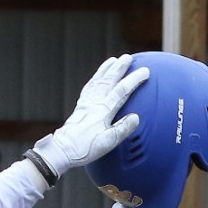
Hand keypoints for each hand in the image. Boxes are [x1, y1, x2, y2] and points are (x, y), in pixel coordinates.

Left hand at [32, 55, 148, 176]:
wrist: (63, 150)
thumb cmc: (85, 148)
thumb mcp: (107, 142)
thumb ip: (122, 129)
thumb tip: (135, 117)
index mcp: (103, 111)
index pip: (121, 91)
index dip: (134, 80)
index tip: (144, 71)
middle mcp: (94, 103)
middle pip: (109, 81)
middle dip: (119, 68)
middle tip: (129, 57)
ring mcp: (86, 104)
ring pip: (98, 81)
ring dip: (106, 69)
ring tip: (113, 60)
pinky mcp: (80, 107)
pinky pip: (89, 88)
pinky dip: (94, 79)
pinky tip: (97, 77)